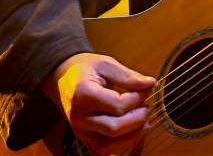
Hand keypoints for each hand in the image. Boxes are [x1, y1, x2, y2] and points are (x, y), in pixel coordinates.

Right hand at [41, 52, 155, 155]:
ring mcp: (79, 131)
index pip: (117, 105)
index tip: (146, 89)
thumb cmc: (85, 69)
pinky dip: (119, 147)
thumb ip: (128, 76)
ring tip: (143, 123)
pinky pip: (101, 152)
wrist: (61, 79)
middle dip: (137, 119)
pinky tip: (131, 133)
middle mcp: (79, 117)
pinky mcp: (82, 139)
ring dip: (131, 137)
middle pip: (113, 129)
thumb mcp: (106, 64)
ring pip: (107, 147)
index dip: (137, 99)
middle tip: (146, 107)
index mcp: (84, 95)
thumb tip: (151, 84)